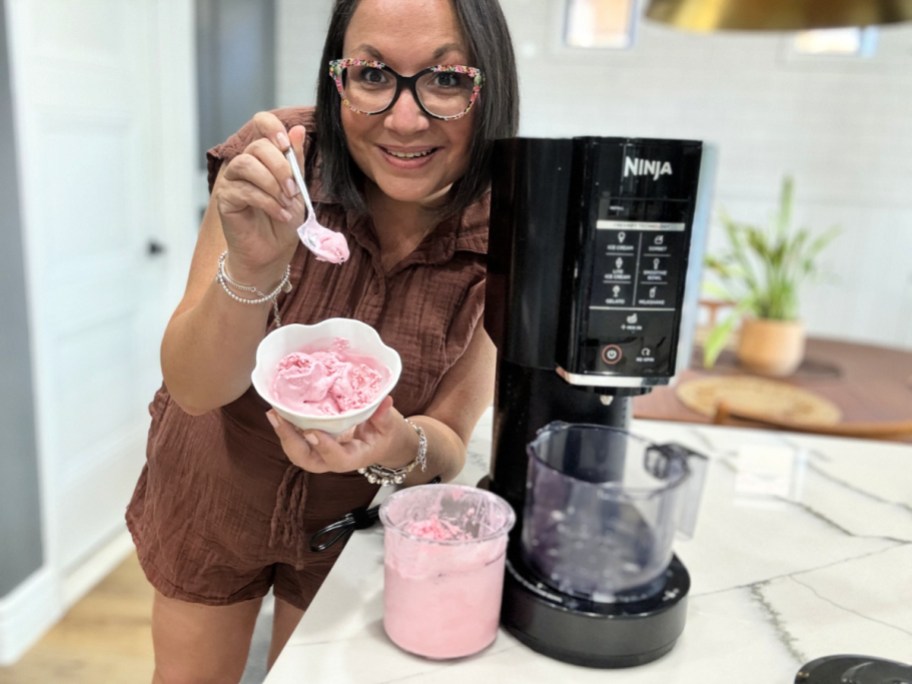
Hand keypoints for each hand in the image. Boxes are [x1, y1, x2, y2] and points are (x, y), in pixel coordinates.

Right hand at [213, 112, 306, 285]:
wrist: (273, 251)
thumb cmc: (284, 220)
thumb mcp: (297, 188)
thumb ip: (296, 161)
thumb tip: (298, 130)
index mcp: (263, 156)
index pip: (260, 123)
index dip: (272, 127)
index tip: (286, 144)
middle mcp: (245, 163)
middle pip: (257, 146)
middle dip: (281, 167)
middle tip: (293, 189)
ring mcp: (232, 180)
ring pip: (246, 164)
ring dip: (272, 183)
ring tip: (286, 202)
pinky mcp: (225, 198)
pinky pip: (244, 190)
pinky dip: (267, 202)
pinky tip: (280, 214)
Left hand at [267, 397, 406, 473]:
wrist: (380, 443)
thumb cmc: (384, 435)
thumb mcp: (389, 426)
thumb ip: (385, 416)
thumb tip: (384, 400)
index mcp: (354, 458)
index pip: (337, 458)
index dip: (324, 447)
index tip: (312, 431)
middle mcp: (333, 460)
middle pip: (307, 460)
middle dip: (290, 441)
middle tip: (279, 418)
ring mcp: (321, 454)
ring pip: (297, 453)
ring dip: (283, 434)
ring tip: (273, 413)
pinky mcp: (314, 445)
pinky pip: (296, 441)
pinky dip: (286, 428)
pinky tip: (279, 411)